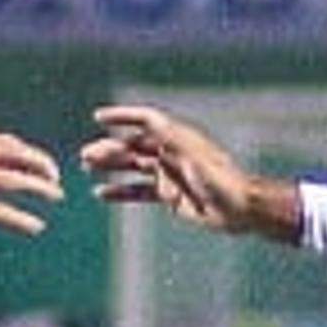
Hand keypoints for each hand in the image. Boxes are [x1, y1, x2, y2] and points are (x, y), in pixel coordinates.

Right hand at [0, 132, 61, 249]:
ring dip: (34, 186)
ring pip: (3, 177)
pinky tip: (36, 226)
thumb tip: (26, 173)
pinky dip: (16, 217)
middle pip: (8, 152)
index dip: (33, 154)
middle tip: (60, 184)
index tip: (54, 172)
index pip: (6, 143)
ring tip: (57, 197)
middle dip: (39, 165)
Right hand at [84, 104, 294, 239]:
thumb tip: (152, 121)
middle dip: (109, 149)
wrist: (241, 210)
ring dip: (110, 167)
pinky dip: (119, 192)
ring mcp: (168, 175)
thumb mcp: (197, 158)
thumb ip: (174, 140)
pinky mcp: (168, 196)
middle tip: (86, 156)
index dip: (123, 116)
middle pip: (133, 146)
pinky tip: (101, 193)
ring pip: (132, 167)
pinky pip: (138, 191)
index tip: (99, 117)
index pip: (146, 120)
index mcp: (178, 138)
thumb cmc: (223, 181)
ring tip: (86, 169)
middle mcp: (171, 153)